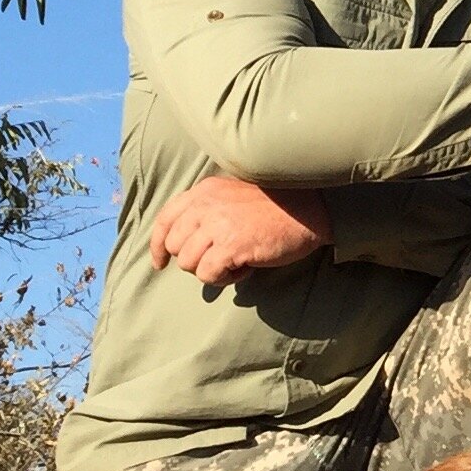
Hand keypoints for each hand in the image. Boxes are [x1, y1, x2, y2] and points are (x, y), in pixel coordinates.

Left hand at [148, 176, 329, 286]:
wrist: (312, 210)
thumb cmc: (278, 207)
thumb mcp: (234, 196)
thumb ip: (209, 210)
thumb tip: (187, 243)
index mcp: (204, 191)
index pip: (164, 219)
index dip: (158, 245)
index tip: (161, 262)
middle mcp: (205, 205)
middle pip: (175, 246)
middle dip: (193, 259)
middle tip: (222, 259)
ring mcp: (217, 225)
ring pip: (188, 263)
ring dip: (211, 270)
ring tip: (237, 262)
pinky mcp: (231, 246)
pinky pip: (208, 275)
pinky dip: (225, 279)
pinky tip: (245, 267)